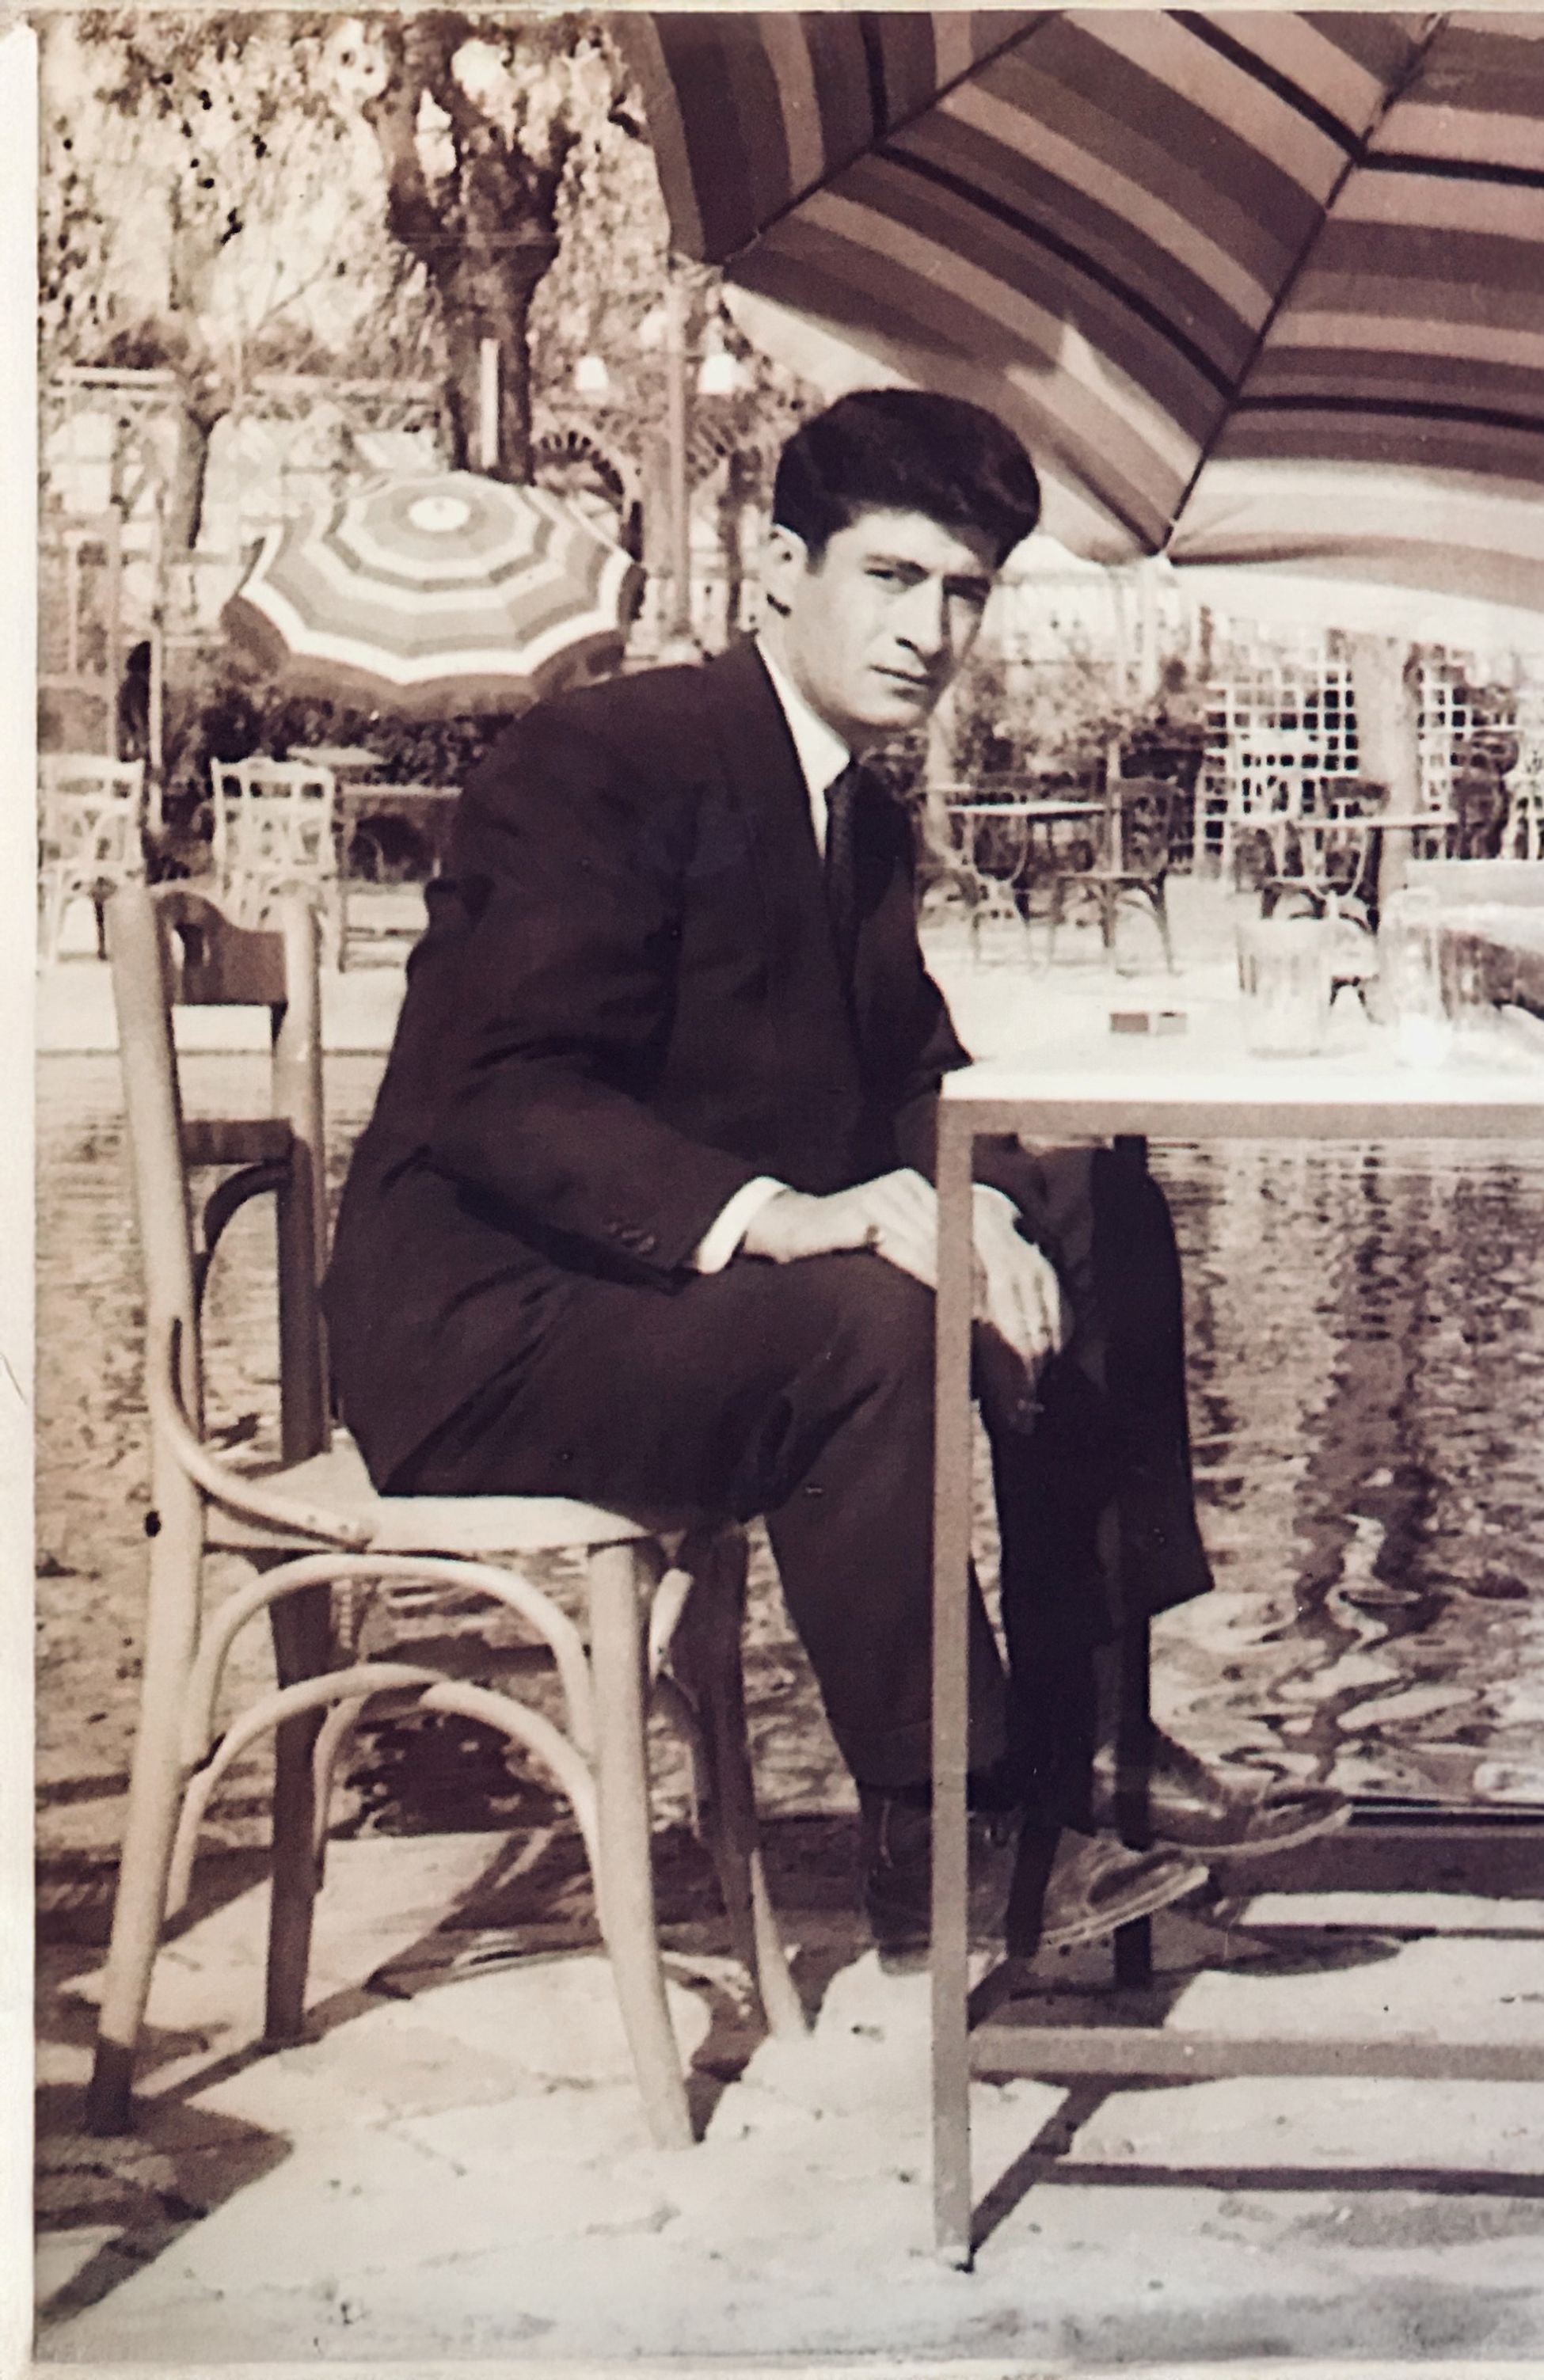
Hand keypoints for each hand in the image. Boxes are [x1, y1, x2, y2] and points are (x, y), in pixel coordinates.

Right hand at [740, 1172, 1070, 1381]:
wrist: (785, 1229)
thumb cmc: (842, 1247)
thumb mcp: (894, 1245)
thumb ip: (930, 1258)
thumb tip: (981, 1301)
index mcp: (922, 1193)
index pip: (969, 1232)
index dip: (993, 1273)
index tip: (1013, 1312)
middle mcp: (908, 1188)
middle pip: (960, 1238)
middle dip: (984, 1283)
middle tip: (1006, 1325)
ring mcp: (885, 1197)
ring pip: (938, 1244)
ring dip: (962, 1284)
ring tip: (983, 1322)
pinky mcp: (862, 1214)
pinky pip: (903, 1247)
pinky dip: (927, 1275)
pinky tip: (941, 1303)